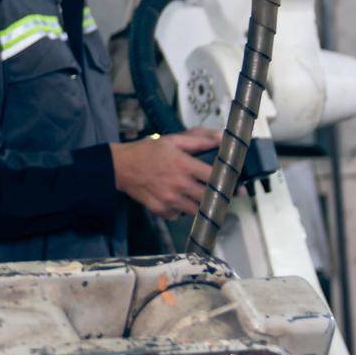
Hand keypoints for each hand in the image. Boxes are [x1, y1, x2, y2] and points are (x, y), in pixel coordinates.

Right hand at [108, 129, 223, 219]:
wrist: (120, 166)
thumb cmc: (147, 151)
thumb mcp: (172, 140)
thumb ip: (198, 140)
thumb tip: (221, 138)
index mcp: (184, 165)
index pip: (215, 177)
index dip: (228, 181)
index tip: (235, 184)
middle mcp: (179, 184)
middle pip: (209, 198)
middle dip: (217, 197)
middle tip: (221, 195)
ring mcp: (169, 199)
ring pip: (196, 210)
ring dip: (199, 205)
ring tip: (198, 198)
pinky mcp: (160, 209)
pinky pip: (178, 216)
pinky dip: (181, 211)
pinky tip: (178, 202)